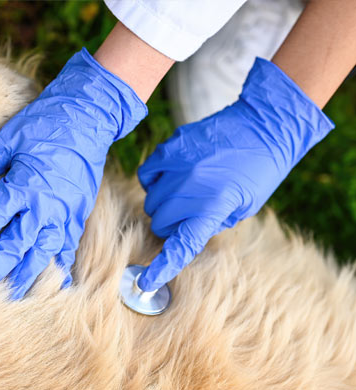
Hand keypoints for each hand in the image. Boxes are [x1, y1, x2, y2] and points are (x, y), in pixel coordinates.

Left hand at [0, 49, 146, 298]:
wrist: (87, 117)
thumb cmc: (43, 124)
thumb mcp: (6, 140)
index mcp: (22, 186)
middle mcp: (44, 206)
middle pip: (16, 246)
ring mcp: (65, 213)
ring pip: (44, 253)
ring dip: (27, 275)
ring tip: (13, 293)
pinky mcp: (80, 213)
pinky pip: (67, 247)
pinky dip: (58, 265)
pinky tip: (50, 279)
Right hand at [137, 58, 334, 290]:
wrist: (261, 126)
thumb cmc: (258, 171)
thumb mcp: (243, 207)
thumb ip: (210, 223)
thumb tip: (183, 231)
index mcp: (213, 207)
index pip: (181, 245)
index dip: (162, 267)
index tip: (146, 282)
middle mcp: (190, 187)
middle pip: (160, 222)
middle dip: (171, 225)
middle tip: (189, 216)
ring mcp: (177, 166)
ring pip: (151, 201)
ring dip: (163, 204)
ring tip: (184, 193)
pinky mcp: (169, 148)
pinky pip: (146, 175)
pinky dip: (154, 181)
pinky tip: (171, 178)